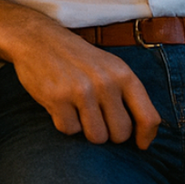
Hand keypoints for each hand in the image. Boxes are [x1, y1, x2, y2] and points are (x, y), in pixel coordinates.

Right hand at [9, 24, 161, 148]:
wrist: (36, 38)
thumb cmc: (76, 58)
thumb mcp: (109, 67)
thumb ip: (127, 95)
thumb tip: (143, 135)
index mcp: (123, 74)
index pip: (148, 117)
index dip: (146, 137)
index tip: (140, 145)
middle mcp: (105, 82)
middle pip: (120, 134)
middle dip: (108, 133)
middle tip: (95, 119)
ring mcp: (81, 90)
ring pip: (96, 137)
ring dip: (86, 130)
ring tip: (77, 110)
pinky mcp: (57, 98)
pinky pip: (70, 130)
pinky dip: (65, 123)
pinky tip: (60, 105)